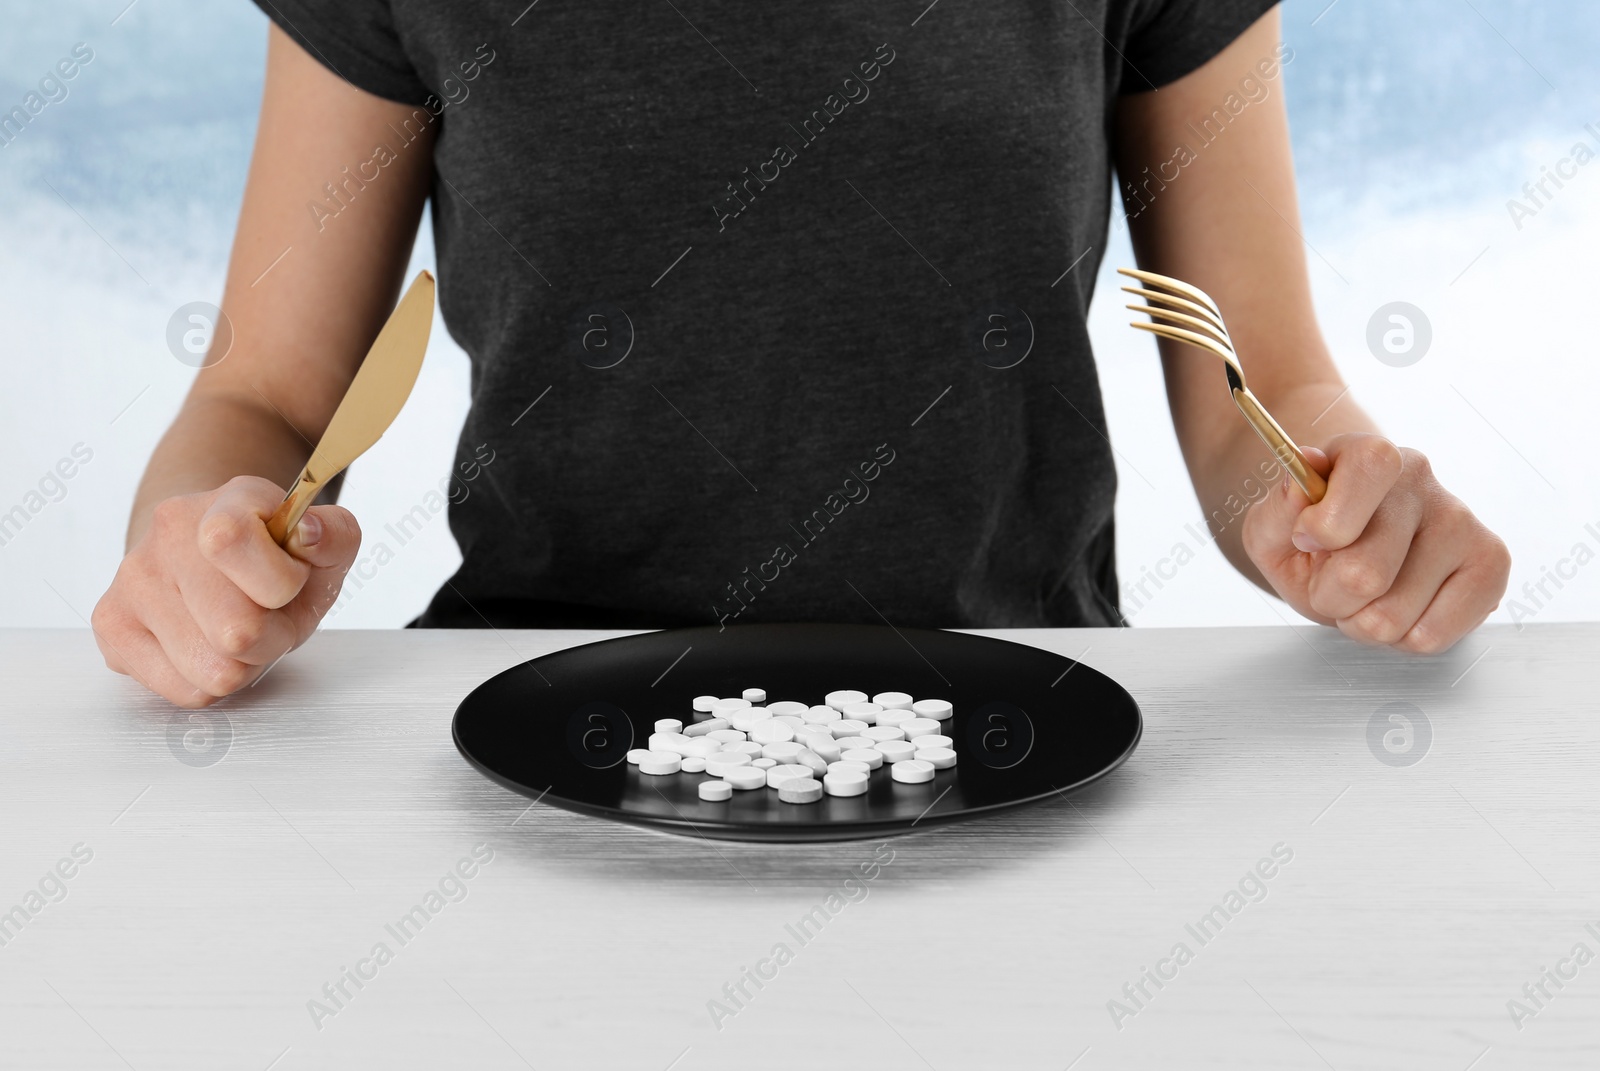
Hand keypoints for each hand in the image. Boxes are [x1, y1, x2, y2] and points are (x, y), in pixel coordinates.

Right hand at [92, 476, 360, 705]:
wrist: (213, 559)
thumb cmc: (275, 560)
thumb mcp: (324, 547)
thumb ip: (336, 536)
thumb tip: (306, 534)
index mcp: (228, 500)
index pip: (230, 542)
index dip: (281, 582)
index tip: (288, 578)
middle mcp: (170, 530)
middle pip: (235, 632)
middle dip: (269, 637)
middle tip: (267, 616)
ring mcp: (133, 578)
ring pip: (212, 671)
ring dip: (240, 664)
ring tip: (238, 630)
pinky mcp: (111, 624)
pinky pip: (182, 691)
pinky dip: (208, 682)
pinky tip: (207, 646)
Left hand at [1242, 434, 1510, 653]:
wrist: (1350, 555)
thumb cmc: (1311, 540)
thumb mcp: (1272, 528)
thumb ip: (1276, 510)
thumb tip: (1303, 480)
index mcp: (1367, 454)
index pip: (1369, 468)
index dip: (1327, 523)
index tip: (1306, 539)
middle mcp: (1422, 479)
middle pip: (1364, 574)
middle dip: (1329, 596)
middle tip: (1330, 580)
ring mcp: (1463, 522)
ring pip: (1392, 617)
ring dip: (1361, 622)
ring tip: (1363, 595)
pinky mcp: (1490, 565)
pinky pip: (1430, 637)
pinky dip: (1399, 638)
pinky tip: (1397, 607)